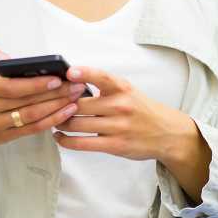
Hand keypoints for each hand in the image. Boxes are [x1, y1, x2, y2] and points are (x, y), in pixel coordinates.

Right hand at [0, 45, 85, 153]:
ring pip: (31, 116)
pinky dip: (52, 121)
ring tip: (75, 96)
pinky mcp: (4, 137)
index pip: (11, 87)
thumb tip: (6, 59)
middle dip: (55, 94)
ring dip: (57, 107)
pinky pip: (32, 129)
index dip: (35, 84)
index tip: (57, 79)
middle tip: (76, 85)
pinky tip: (67, 111)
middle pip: (26, 102)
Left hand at [53, 66, 193, 162]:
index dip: (85, 73)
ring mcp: (117, 126)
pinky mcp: (114, 145)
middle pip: (79, 104)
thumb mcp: (128, 91)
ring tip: (54, 121)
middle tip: (50, 105)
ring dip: (60, 123)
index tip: (70, 72)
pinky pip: (82, 143)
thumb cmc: (142, 110)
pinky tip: (60, 137)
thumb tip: (72, 83)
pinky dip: (66, 140)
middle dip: (61, 105)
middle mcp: (120, 106)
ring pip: (77, 124)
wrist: (166, 133)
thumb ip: (105, 87)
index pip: (101, 77)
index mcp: (122, 88)